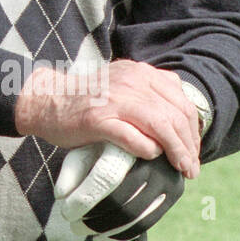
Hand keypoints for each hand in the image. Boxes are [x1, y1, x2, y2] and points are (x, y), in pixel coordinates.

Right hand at [14, 60, 200, 177]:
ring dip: (176, 152)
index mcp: (140, 72)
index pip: (181, 101)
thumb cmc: (85, 99)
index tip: (193, 149)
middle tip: (191, 167)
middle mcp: (131, 81)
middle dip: (189, 145)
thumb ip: (148, 93)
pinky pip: (134, 138)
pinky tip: (151, 156)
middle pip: (175, 115)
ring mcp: (114, 99)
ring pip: (161, 126)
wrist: (46, 100)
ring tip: (182, 168)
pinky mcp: (98, 119)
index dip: (193, 129)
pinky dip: (148, 149)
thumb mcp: (122, 84)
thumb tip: (180, 121)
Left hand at [54, 142, 185, 240]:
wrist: (140, 137)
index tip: (66, 212)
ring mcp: (166, 175)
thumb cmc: (102, 146)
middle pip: (121, 201)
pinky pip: (147, 221)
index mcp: (127, 142)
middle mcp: (151, 158)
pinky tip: (102, 238)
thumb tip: (61, 195)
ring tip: (84, 231)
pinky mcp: (173, 192)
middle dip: (94, 219)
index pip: (105, 177)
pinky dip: (122, 234)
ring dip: (106, 230)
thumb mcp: (84, 150)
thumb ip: (71, 170)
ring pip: (134, 215)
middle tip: (74, 226)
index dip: (84, 198)